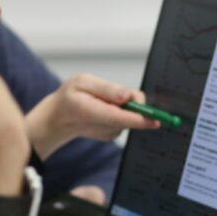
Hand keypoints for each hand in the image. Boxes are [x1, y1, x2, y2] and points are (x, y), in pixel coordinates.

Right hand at [25, 73, 159, 158]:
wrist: (60, 117)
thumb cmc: (70, 97)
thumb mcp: (82, 82)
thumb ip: (106, 88)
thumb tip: (127, 96)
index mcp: (91, 112)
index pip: (120, 118)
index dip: (140, 118)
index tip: (155, 120)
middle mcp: (103, 126)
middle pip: (131, 116)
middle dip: (134, 103)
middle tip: (119, 93)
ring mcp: (110, 132)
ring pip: (130, 115)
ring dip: (124, 105)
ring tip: (103, 100)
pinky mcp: (114, 133)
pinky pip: (127, 118)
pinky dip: (121, 110)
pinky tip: (105, 108)